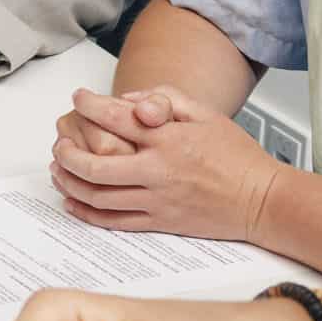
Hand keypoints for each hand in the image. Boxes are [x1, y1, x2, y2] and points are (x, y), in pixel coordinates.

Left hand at [46, 86, 280, 242]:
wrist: (263, 200)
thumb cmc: (238, 157)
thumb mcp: (206, 114)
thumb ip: (166, 99)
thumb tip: (128, 100)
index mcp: (168, 139)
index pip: (114, 118)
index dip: (88, 105)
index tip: (78, 99)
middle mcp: (158, 171)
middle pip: (94, 164)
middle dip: (67, 151)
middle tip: (59, 141)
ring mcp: (156, 200)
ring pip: (98, 196)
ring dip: (69, 181)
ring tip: (58, 168)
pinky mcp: (160, 222)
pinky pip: (113, 221)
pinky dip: (87, 212)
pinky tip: (73, 200)